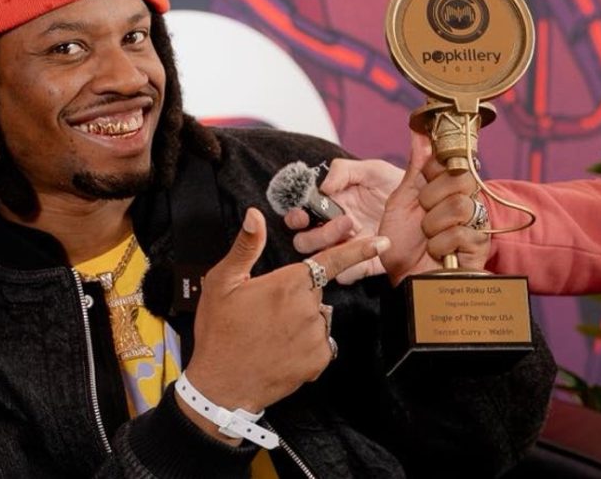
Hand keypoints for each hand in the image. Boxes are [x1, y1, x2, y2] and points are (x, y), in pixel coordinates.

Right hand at [181, 207, 382, 436]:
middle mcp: (308, 309)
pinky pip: (321, 342)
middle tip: (266, 310)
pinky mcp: (318, 361)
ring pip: (318, 317)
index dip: (357, 249)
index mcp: (287, 284)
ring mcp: (316, 337)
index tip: (381, 242)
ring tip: (270, 332)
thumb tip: (255, 216)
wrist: (221, 385)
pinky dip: (306, 344)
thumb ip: (246, 247)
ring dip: (302, 320)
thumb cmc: (219, 332)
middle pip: (316, 291)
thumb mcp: (222, 282)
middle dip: (298, 295)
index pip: (331, 261)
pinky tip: (281, 348)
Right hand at [284, 158, 402, 282]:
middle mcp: (334, 230)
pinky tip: (379, 247)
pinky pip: (348, 275)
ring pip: (323, 261)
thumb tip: (323, 187)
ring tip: (363, 233)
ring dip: (336, 251)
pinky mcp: (364, 264)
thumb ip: (344, 171)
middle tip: (346, 221)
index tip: (305, 215)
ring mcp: (347, 248)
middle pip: (304, 243)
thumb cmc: (393, 184)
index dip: (296, 218)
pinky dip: (356, 267)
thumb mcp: (372, 169)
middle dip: (317, 236)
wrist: (425, 203)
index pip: (299, 217)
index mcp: (329, 206)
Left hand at [378, 131, 491, 283]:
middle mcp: (465, 201)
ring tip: (427, 237)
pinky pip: (463, 233)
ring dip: (434, 224)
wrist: (405, 281)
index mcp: (447, 188)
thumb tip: (419, 132)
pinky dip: (440, 244)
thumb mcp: (401, 202)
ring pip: (461, 205)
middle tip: (422, 214)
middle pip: (461, 178)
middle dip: (432, 197)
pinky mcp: (480, 247)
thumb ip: (414, 169)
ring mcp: (475, 224)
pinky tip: (437, 252)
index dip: (435, 168)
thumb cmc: (402, 243)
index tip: (423, 182)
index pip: (454, 159)